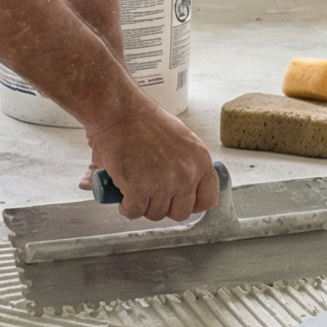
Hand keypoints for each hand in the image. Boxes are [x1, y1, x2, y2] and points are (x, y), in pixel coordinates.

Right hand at [84, 100, 216, 221]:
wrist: (119, 112)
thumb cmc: (143, 120)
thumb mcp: (179, 139)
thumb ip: (184, 164)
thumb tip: (178, 187)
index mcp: (200, 160)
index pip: (208, 199)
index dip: (192, 204)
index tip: (179, 202)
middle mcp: (186, 174)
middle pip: (181, 212)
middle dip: (164, 207)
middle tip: (151, 195)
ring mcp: (164, 184)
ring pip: (156, 214)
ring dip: (143, 206)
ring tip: (134, 189)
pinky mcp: (139, 190)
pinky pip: (134, 212)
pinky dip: (126, 207)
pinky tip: (123, 194)